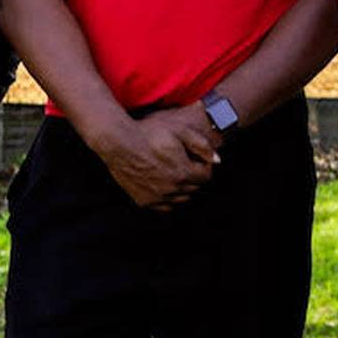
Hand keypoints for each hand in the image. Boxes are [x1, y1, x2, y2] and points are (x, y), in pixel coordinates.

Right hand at [94, 105, 218, 209]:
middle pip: (194, 187)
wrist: (119, 142)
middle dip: (194, 175)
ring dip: (182, 187)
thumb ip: (202, 146)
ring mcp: (157, 197)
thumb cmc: (150, 133)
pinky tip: (163, 183)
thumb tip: (218, 160)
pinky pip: (164, 206)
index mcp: (183, 173)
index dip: (204, 165)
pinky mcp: (143, 201)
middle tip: (184, 162)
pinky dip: (168, 197)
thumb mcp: (180, 131)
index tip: (196, 158)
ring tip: (174, 171)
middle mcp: (171, 190)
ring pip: (181, 198)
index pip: (206, 176)